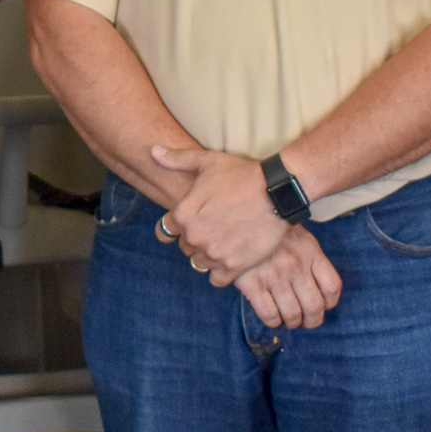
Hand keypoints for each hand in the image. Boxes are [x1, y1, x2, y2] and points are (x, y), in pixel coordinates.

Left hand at [150, 144, 287, 278]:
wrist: (277, 193)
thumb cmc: (241, 175)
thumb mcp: (207, 161)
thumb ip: (177, 159)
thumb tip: (153, 151)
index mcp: (183, 214)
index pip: (167, 231)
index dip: (179, 226)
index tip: (193, 222)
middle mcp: (194, 236)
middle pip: (185, 247)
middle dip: (195, 240)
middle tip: (214, 229)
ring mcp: (213, 253)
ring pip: (199, 263)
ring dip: (208, 256)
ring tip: (224, 242)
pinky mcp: (233, 266)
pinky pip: (216, 280)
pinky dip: (221, 272)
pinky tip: (231, 258)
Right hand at [233, 226, 343, 328]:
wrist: (237, 216)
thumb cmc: (269, 227)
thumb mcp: (298, 235)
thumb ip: (311, 257)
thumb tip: (317, 283)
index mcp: (310, 252)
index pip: (332, 287)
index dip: (330, 302)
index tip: (324, 305)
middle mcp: (295, 266)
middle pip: (314, 306)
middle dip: (312, 320)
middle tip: (307, 321)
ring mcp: (274, 276)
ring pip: (292, 313)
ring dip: (292, 322)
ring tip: (289, 320)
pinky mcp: (252, 284)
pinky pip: (269, 313)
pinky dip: (273, 321)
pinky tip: (272, 318)